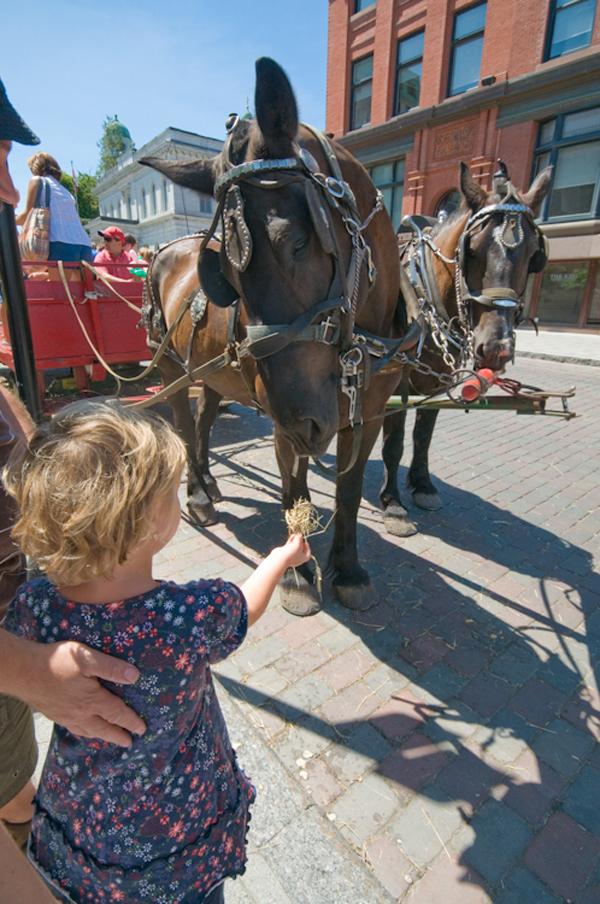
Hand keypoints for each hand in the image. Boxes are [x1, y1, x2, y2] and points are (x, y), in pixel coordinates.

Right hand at [24, 640, 145, 746]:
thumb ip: (111, 667)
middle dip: (118, 735)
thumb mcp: (87, 658)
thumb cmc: (56, 662)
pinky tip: (83, 729)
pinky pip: (74, 729)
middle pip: (104, 728)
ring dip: (102, 736)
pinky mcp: (54, 714)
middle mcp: (81, 713)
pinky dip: (84, 732)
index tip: (142, 729)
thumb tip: (135, 676)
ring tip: (109, 738)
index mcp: (92, 700)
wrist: (23, 672)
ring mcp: (66, 716)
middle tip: (129, 742)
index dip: (131, 721)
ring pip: (88, 731)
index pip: (117, 714)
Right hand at [275, 534, 311, 569]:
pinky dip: (291, 541)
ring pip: (294, 547)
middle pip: (300, 549)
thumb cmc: (291, 553)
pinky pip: (289, 547)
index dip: (307, 547)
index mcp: (303, 558)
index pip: (307, 553)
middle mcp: (297, 558)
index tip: (305, 541)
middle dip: (300, 542)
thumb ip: (299, 539)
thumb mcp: (298, 544)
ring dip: (295, 541)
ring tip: (295, 534)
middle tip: (299, 536)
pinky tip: (292, 536)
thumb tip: (299, 535)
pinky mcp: (285, 553)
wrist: (280, 558)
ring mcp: (291, 556)